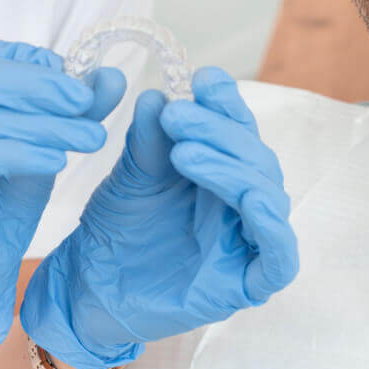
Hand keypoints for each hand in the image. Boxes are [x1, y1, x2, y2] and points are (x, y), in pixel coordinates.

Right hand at [0, 26, 125, 354]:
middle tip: (85, 102)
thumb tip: (112, 77)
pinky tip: (55, 160)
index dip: (17, 56)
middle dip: (34, 86)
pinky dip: (16, 153)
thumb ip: (70, 107)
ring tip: (88, 136)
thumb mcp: (41, 139)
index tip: (70, 78)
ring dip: (39, 124)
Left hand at [20, 67, 298, 368]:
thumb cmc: (116, 231)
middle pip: (255, 159)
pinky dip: (273, 228)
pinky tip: (252, 200)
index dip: (227, 104)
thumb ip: (149, 141)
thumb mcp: (131, 177)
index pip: (238, 131)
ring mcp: (247, 245)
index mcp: (222, 173)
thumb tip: (156, 96)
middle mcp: (242, 205)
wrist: (89, 290)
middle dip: (218, 132)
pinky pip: (279, 258)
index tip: (203, 78)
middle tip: (175, 115)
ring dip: (232, 168)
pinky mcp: (246, 285)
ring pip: (267, 197)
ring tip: (185, 152)